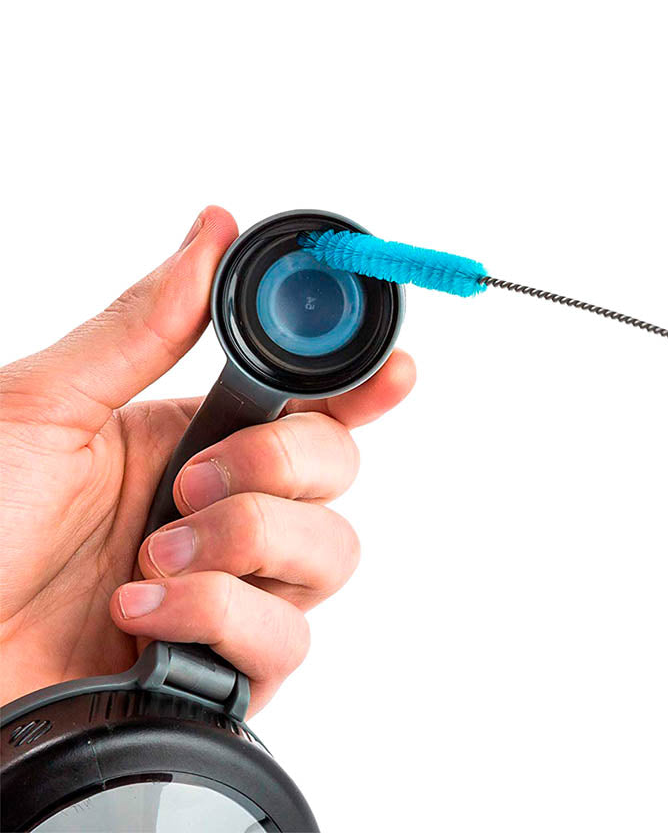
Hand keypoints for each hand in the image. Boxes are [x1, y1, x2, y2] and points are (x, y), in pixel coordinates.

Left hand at [0, 207, 415, 714]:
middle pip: (339, 471)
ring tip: (151, 559)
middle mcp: (224, 509)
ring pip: (332, 554)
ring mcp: (231, 589)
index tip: (392, 370)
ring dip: (243, 545)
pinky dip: (217, 619)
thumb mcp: (42, 407)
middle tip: (193, 483)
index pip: (311, 401)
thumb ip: (144, 325)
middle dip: (282, 468)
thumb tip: (211, 230)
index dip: (364, 385)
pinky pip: (287, 641)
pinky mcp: (223, 670)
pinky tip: (143, 617)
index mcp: (192, 437)